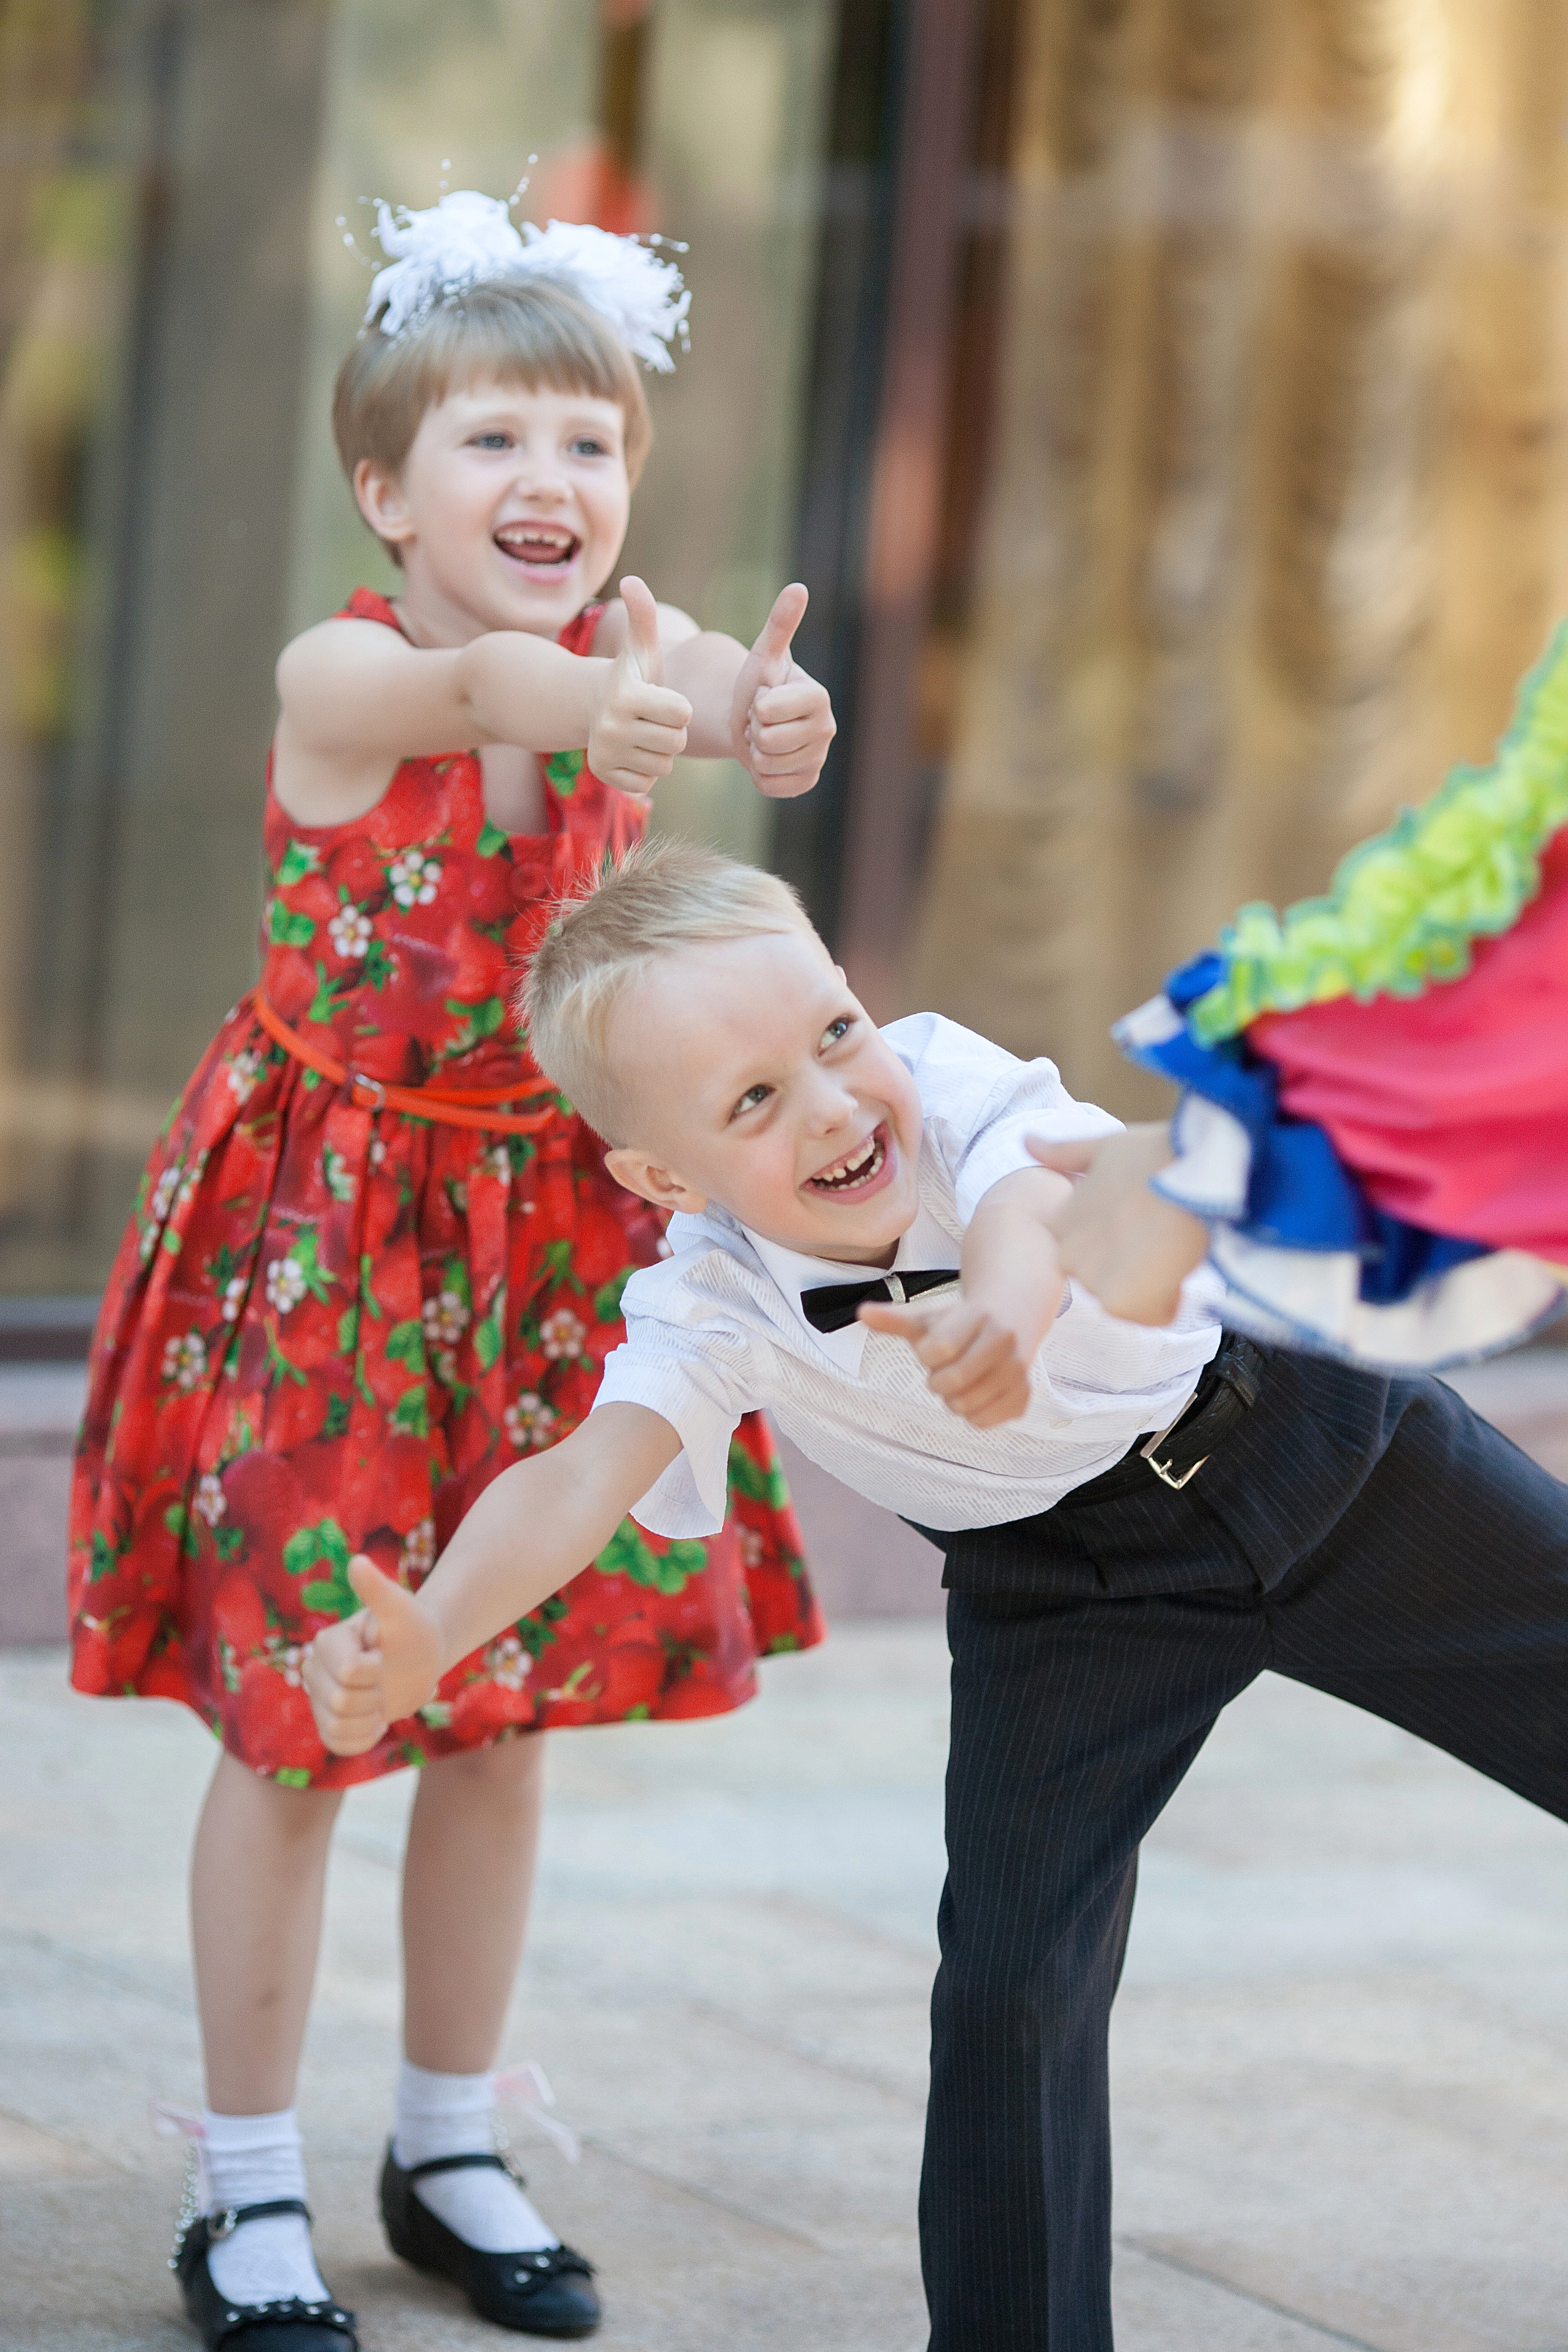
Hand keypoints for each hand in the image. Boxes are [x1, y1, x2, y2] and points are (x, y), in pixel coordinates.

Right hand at [303, 1556, 441, 1754]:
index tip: (384, 1656)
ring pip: (336, 1728)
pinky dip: (362, 1739)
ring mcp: (320, 1697)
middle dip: (375, 1697)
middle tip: (387, 1678)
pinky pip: (337, 1744)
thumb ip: (378, 1590)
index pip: (348, 1673)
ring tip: (381, 1699)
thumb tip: (358, 1561)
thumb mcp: (402, 1609)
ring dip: (370, 1720)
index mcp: (327, 1641)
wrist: (421, 1657)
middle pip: (340, 1705)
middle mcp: (315, 1669)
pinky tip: (376, 1720)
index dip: (376, 1672)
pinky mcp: (328, 1722)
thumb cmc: (413, 1629)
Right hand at [588, 576, 691, 796]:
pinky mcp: (605, 776)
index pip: (684, 713)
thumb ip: (643, 614)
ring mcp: (606, 754)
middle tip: (653, 717)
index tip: (661, 697)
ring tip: (642, 733)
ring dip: (661, 751)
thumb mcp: (640, 645)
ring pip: (664, 765)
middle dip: (672, 730)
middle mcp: (611, 727)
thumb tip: (632, 580)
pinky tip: (633, 751)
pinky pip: (647, 784)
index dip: (679, 705)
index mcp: (626, 696)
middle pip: (676, 742)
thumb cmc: (631, 673)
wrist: (593, 704)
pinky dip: (646, 771)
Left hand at [729, 584, 834, 798]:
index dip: (756, 706)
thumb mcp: (764, 653)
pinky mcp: (807, 782)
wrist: (752, 719)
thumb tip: (799, 588)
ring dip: (755, 751)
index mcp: (819, 697)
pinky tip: (767, 758)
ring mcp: (819, 758)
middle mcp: (827, 729)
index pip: (770, 711)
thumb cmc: (758, 682)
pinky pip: (771, 785)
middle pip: (769, 740)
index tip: (763, 698)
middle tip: (760, 721)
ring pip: (768, 764)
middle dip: (754, 730)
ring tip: (763, 736)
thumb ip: (780, 623)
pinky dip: (760, 775)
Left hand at [858, 1293, 1033, 1428]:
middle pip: (952, 1382)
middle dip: (938, 1381)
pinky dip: (973, 1414)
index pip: (937, 1350)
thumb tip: (861, 1313)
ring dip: (954, 1399)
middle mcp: (1004, 1340)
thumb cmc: (959, 1322)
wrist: (1010, 1318)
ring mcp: (1018, 1369)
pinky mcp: (1024, 1395)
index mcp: (977, 1316)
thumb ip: (894, 1320)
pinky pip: (984, 1421)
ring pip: (966, 1406)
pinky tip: (978, 1392)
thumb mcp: (928, 1317)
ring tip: (963, 1379)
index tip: (934, 1349)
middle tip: (946, 1370)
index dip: (927, 1355)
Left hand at [1029, 1125, 1208, 1325]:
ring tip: (1170, 1245)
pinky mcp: (1117, 1300)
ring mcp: (1090, 1278)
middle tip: (1161, 1233)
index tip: (1146, 1218)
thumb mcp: (1105, 1148)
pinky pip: (1150, 1315)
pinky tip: (1178, 1266)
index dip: (1127, 1242)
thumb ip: (1065, 1154)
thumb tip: (1028, 1142)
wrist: (1194, 1173)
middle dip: (1137, 1268)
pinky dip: (1170, 1301)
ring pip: (1131, 1300)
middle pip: (1110, 1282)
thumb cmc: (1157, 1157)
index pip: (1091, 1255)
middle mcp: (1068, 1253)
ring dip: (1154, 1284)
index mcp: (1062, 1222)